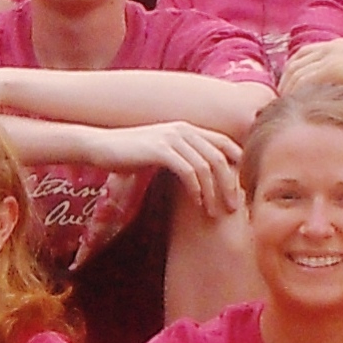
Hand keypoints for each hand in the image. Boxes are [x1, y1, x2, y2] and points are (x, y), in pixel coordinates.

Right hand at [100, 120, 245, 218]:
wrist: (100, 146)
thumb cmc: (129, 153)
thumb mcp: (161, 152)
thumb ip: (181, 157)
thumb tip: (201, 176)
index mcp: (187, 129)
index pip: (224, 143)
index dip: (238, 164)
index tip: (243, 188)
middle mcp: (183, 130)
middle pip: (220, 157)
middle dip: (230, 184)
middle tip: (233, 208)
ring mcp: (172, 138)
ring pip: (206, 166)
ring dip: (214, 192)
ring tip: (216, 213)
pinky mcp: (160, 150)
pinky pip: (188, 171)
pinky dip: (197, 189)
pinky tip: (198, 204)